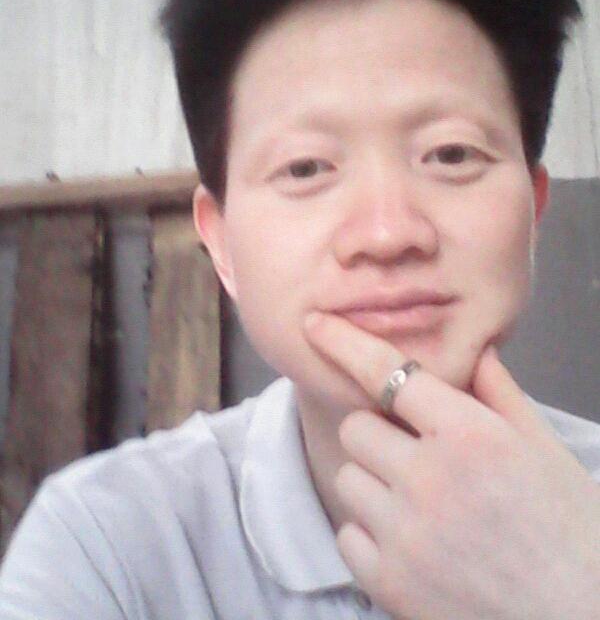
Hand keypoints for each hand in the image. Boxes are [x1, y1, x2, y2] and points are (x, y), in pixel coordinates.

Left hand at [304, 311, 599, 619]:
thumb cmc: (573, 532)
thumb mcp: (546, 449)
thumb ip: (500, 394)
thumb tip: (477, 348)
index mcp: (470, 436)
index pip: (387, 373)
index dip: (345, 342)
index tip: (316, 325)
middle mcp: (430, 480)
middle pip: (356, 427)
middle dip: (379, 431)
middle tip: (415, 452)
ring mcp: (405, 535)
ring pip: (349, 479)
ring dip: (375, 482)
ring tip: (421, 502)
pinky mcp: (390, 584)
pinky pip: (348, 534)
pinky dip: (370, 534)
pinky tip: (411, 540)